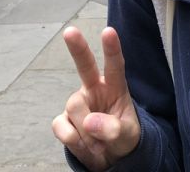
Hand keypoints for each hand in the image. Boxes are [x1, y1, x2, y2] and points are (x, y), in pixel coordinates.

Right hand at [52, 26, 140, 170]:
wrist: (109, 157)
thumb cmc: (123, 137)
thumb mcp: (128, 135)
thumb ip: (114, 129)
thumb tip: (89, 122)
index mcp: (115, 86)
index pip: (115, 65)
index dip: (112, 48)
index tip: (109, 31)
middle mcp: (94, 89)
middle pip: (84, 65)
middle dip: (77, 47)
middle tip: (70, 31)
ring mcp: (78, 103)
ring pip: (75, 107)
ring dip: (87, 131)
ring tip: (99, 143)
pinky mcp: (64, 120)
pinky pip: (61, 126)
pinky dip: (72, 140)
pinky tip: (82, 143)